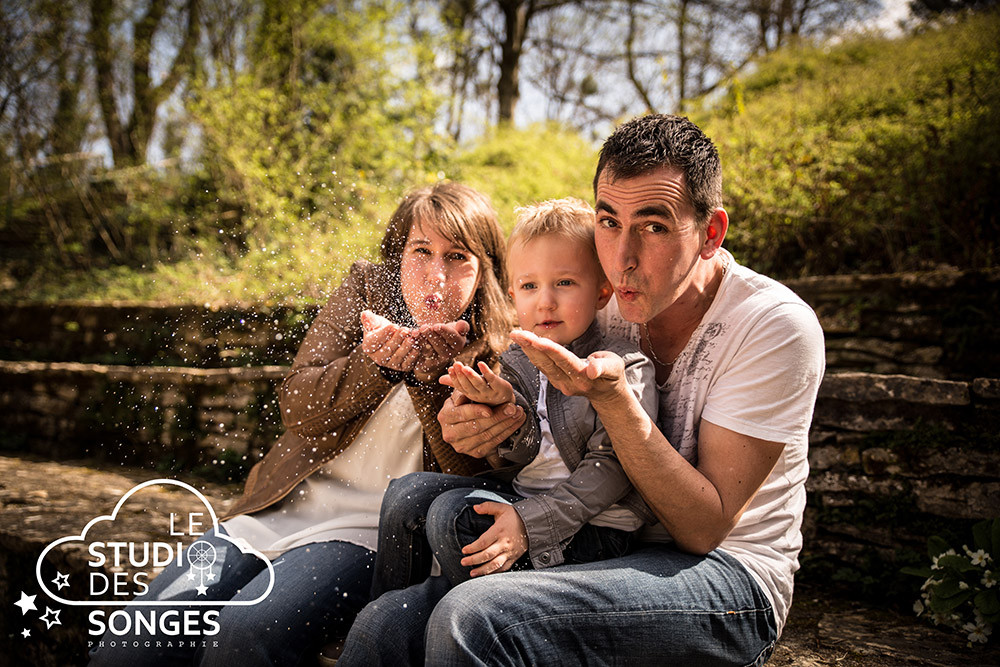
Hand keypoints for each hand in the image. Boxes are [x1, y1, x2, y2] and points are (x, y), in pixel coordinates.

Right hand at [361, 310, 420, 370]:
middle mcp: (378, 358)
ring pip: (397, 357)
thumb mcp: (375, 323)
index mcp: (368, 347)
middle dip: (397, 339)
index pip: (376, 341)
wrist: (393, 338)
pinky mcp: (401, 367)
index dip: (385, 334)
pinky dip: (412, 356)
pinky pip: (406, 364)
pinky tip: (417, 348)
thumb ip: (370, 320)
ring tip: (411, 339)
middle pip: (387, 349)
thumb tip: (365, 314)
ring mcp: (389, 364)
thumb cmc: (382, 329)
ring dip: (405, 348)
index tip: (394, 326)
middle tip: (405, 330)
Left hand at [412, 320, 469, 382]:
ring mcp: (436, 361)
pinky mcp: (425, 364)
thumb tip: (462, 326)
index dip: (444, 332)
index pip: (452, 339)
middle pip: (440, 347)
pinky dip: (414, 347)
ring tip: (416, 332)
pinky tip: (411, 339)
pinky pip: (419, 357)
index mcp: (458, 345)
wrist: (436, 341)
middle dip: (431, 337)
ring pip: (428, 352)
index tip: (436, 326)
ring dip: (421, 342)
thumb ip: (462, 326)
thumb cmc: (447, 332)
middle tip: (424, 328)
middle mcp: (448, 356)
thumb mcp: (456, 327)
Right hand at [438, 392, 524, 458]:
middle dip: (497, 417)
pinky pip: (493, 443)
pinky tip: (516, 422)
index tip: (490, 409)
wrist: (467, 421)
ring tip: (518, 413)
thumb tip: (463, 393)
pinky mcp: (475, 453)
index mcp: (445, 417)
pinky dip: (507, 432)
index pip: (461, 414)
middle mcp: (451, 434)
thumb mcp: (460, 394)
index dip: (475, 412)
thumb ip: (462, 391)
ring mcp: (463, 446)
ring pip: (487, 436)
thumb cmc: (464, 403)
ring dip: (506, 424)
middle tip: (512, 408)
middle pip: (476, 427)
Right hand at [440, 360, 514, 405]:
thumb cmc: (486, 393)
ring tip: (465, 368)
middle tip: (456, 364)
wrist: (507, 403)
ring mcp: (490, 393)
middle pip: (468, 386)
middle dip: (461, 375)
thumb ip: (457, 382)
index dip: (455, 378)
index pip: (460, 387)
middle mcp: (478, 396)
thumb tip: (440, 379)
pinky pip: (493, 380)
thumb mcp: (471, 388)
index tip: (450, 369)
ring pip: (479, 385)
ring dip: (472, 376)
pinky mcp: (501, 389)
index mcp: (470, 395)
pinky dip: (487, 372)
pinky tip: (481, 364)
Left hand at [460, 502, 528, 576]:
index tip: (464, 550)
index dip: (472, 548)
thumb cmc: (516, 516)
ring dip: (482, 570)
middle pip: (486, 555)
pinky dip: (494, 572)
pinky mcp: (514, 558)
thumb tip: (475, 507)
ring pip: (494, 564)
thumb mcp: (502, 508)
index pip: (482, 542)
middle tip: (463, 562)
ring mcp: (510, 552)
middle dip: (473, 560)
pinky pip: (503, 568)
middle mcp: (504, 543)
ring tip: (472, 573)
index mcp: (499, 530)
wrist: (534, 524)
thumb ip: (487, 507)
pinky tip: (485, 574)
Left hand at [508, 329, 625, 404]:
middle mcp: (569, 383)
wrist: (607, 393)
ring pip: (541, 364)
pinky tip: (524, 343)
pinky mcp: (556, 381)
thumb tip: (592, 369)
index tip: (536, 339)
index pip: (564, 360)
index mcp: (583, 377)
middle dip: (531, 346)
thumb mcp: (614, 368)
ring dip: (527, 349)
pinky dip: (531, 353)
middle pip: (547, 362)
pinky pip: (542, 366)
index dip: (550, 350)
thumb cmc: (612, 374)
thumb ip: (603, 367)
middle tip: (516, 333)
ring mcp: (560, 384)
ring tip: (515, 335)